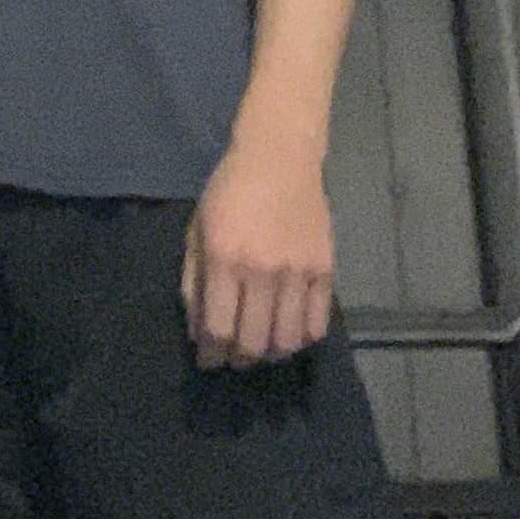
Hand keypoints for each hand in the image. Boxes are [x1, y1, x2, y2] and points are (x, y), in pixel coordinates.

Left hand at [185, 138, 334, 369]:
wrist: (279, 156)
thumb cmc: (229, 190)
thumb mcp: (197, 231)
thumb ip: (194, 283)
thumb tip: (198, 333)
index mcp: (225, 259)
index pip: (219, 329)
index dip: (212, 355)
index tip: (208, 361)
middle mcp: (262, 271)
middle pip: (254, 342)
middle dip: (239, 360)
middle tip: (233, 359)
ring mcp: (298, 272)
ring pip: (287, 340)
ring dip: (271, 354)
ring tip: (262, 349)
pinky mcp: (325, 270)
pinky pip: (317, 323)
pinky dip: (302, 339)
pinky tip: (290, 334)